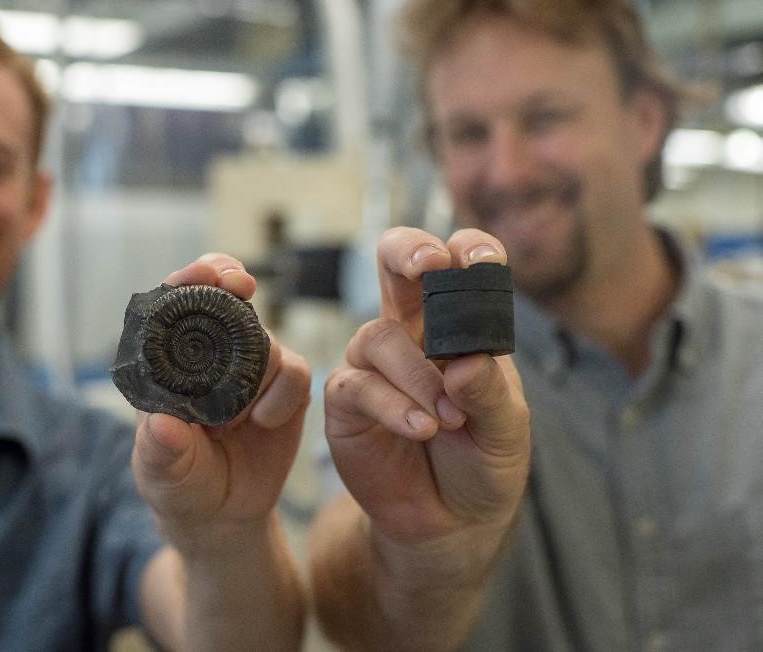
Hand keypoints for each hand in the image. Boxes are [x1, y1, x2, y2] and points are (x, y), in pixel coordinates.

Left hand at [131, 253, 311, 552]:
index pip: (175, 304)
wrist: (224, 516)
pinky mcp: (286, 388)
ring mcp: (250, 367)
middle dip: (231, 281)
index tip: (204, 275)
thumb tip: (163, 426)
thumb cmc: (181, 487)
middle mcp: (210, 354)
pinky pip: (296, 372)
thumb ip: (161, 452)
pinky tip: (265, 423)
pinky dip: (283, 395)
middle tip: (239, 286)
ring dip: (257, 374)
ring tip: (237, 421)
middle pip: (223, 296)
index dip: (190, 280)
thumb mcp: (162, 475)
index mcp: (168, 361)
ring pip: (265, 338)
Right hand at [323, 227, 529, 545]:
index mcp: (459, 327)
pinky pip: (358, 385)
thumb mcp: (506, 432)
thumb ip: (491, 395)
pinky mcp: (347, 401)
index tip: (481, 262)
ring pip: (379, 336)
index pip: (459, 267)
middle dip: (409, 251)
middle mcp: (412, 333)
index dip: (467, 251)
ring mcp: (375, 364)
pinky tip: (422, 430)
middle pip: (396, 264)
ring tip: (448, 421)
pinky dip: (394, 406)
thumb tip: (465, 363)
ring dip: (417, 375)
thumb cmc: (483, 463)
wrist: (450, 523)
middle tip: (430, 266)